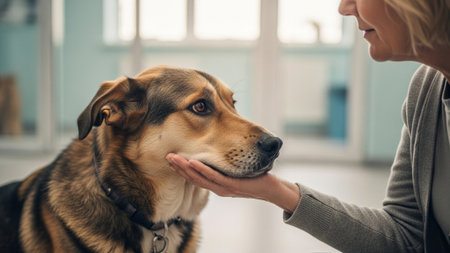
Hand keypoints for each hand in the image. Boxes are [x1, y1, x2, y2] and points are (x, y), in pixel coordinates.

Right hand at [166, 153, 300, 212]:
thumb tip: (213, 149)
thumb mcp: (235, 170)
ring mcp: (224, 188)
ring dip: (185, 168)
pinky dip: (202, 170)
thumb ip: (223, 164)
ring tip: (174, 158)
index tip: (170, 157)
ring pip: (200, 178)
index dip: (181, 168)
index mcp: (216, 184)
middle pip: (193, 178)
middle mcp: (218, 187)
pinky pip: (215, 177)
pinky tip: (193, 163)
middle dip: (179, 167)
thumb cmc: (254, 177)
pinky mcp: (233, 186)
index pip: (194, 177)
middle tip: (166, 156)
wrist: (273, 189)